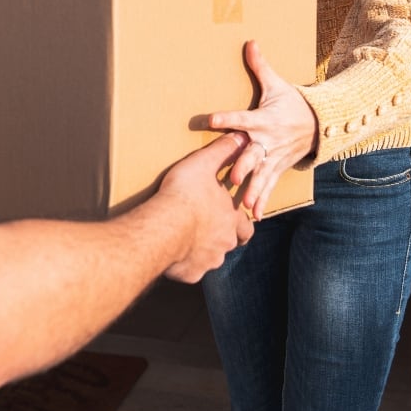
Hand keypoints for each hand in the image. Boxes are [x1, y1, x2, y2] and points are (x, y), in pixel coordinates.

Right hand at [153, 132, 254, 282]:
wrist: (164, 226)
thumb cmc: (185, 194)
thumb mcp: (204, 164)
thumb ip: (223, 151)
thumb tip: (241, 136)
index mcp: (231, 220)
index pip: (247, 227)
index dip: (241, 224)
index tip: (234, 222)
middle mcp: (224, 243)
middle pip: (228, 244)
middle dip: (218, 239)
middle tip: (202, 229)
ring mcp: (208, 261)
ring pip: (208, 259)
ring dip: (199, 252)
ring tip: (182, 241)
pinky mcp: (190, 274)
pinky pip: (189, 271)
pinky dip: (183, 265)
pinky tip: (170, 255)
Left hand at [207, 40, 316, 218]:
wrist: (320, 123)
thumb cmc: (292, 102)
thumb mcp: (277, 84)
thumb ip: (260, 66)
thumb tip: (250, 42)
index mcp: (265, 119)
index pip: (243, 118)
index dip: (227, 118)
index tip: (211, 119)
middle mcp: (269, 140)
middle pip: (254, 153)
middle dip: (244, 164)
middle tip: (231, 176)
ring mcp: (275, 157)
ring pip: (262, 175)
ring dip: (254, 189)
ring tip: (244, 203)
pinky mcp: (278, 168)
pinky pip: (270, 186)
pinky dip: (263, 201)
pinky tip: (253, 216)